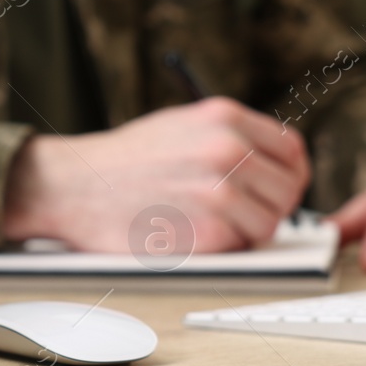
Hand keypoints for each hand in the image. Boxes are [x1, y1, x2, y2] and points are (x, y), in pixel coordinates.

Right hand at [0, 97, 310, 252]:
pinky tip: (195, 235)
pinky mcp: (208, 233)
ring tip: (215, 225)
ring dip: (250, 231)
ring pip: (270, 223)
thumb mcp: (181, 125)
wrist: (74, 184)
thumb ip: (230, 136)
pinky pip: (242, 247)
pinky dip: (226, 248)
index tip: (279, 188)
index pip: (292, 149)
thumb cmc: (123, 160)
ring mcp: (219, 192)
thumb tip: (273, 164)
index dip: (290, 173)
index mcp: (224, 117)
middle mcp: (227, 149)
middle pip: (289, 188)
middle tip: (247, 214)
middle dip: (273, 206)